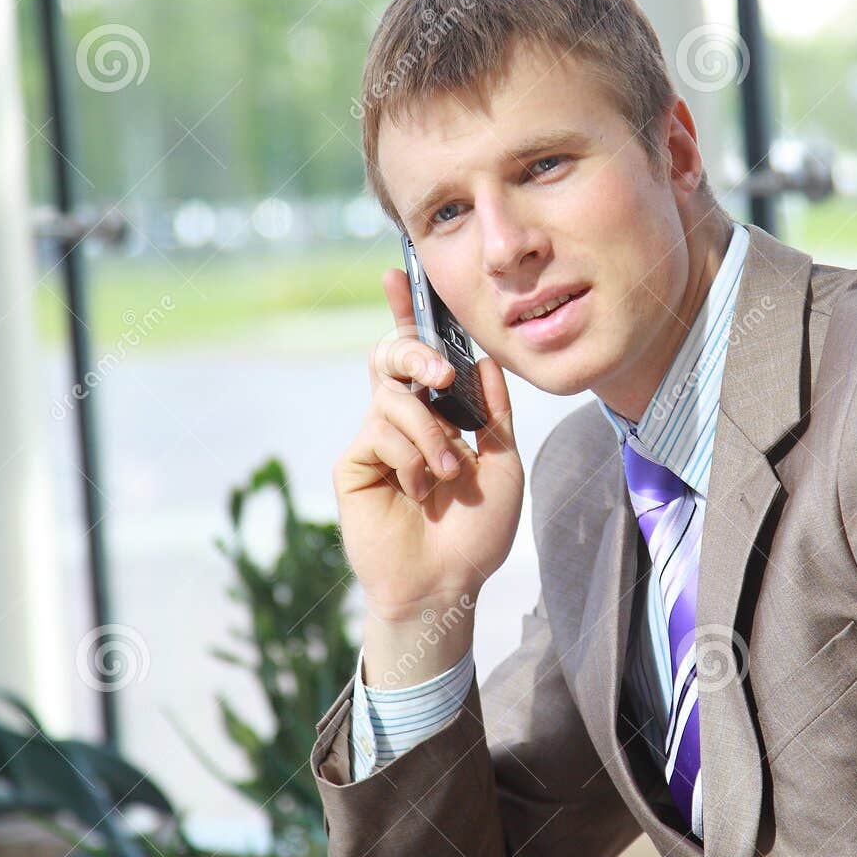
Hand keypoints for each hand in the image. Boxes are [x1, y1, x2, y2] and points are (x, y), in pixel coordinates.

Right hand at [333, 268, 523, 627]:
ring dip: (429, 433)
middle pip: (392, 357)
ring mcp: (375, 440)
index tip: (398, 274)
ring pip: (393, 396)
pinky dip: (409, 456)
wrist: (447, 581)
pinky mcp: (354, 462)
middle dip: (414, 350)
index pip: (420, 356)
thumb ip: (492, 410)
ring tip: (445, 475)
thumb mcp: (502, 461)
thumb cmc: (477, 531)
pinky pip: (380, 430)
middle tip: (441, 375)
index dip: (406, 314)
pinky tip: (417, 491)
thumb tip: (485, 358)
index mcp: (439, 415)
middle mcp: (402, 421)